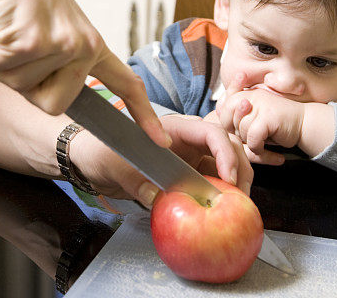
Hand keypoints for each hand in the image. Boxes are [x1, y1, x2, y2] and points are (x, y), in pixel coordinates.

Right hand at [0, 0, 168, 145]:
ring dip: (1, 62)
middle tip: (17, 43)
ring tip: (7, 26)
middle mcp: (82, 44)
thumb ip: (57, 58)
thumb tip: (51, 92)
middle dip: (25, 84)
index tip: (158, 139)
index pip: (124, 81)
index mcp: (89, 40)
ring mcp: (62, 44)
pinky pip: (1, 69)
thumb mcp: (48, 27)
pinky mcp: (34, 43)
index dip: (141, 112)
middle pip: (54, 105)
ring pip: (23, 89)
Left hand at [69, 113, 253, 205]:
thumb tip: (154, 197)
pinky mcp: (189, 173)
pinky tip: (225, 208)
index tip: (229, 178)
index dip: (225, 152)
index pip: (210, 132)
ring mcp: (189, 155)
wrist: (94, 162)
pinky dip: (224, 191)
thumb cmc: (103, 153)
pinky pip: (214, 179)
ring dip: (238, 180)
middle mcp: (187, 139)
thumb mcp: (114, 164)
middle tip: (241, 197)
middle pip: (227, 145)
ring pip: (226, 162)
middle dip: (240, 167)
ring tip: (238, 204)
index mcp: (173, 128)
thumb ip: (133, 179)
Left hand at [213, 73, 304, 162]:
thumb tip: (216, 112)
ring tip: (262, 141)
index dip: (227, 122)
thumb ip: (236, 113)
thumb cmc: (276, 123)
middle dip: (236, 133)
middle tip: (251, 136)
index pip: (222, 107)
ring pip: (241, 130)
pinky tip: (265, 147)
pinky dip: (258, 147)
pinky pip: (252, 138)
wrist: (304, 124)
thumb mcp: (253, 115)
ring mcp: (260, 104)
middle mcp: (251, 95)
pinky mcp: (268, 117)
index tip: (240, 129)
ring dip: (250, 142)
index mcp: (245, 92)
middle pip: (227, 119)